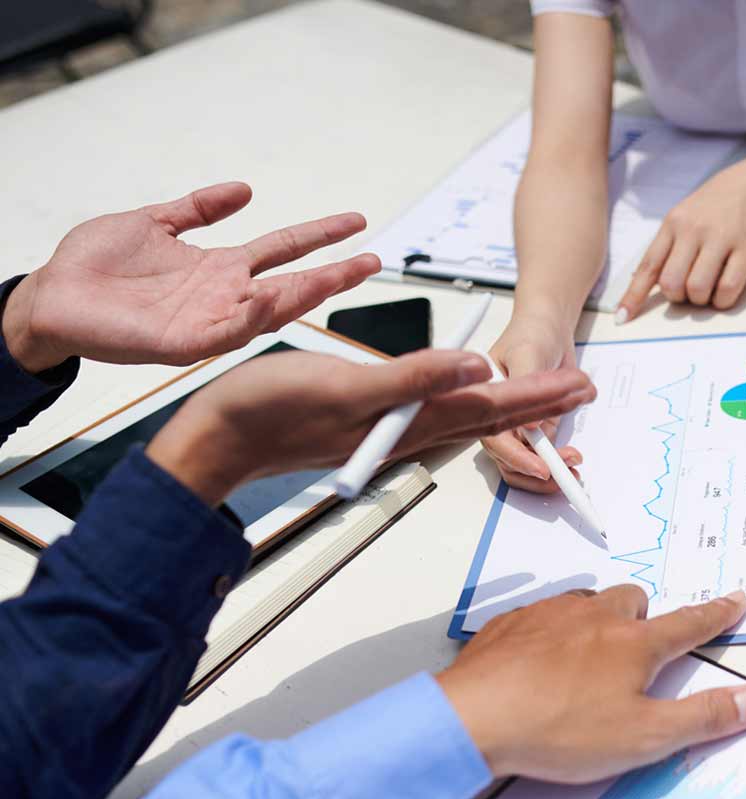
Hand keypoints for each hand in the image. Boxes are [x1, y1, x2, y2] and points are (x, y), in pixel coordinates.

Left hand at [3, 182, 378, 372]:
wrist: (50, 299)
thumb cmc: (93, 268)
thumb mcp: (152, 222)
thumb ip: (198, 208)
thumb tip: (243, 189)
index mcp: (219, 269)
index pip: (283, 249)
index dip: (320, 236)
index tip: (356, 223)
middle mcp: (223, 296)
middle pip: (291, 283)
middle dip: (334, 274)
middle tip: (372, 261)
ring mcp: (208, 320)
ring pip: (270, 310)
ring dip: (306, 295)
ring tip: (339, 276)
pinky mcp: (184, 341)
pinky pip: (227, 331)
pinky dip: (251, 316)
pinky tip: (271, 297)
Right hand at [145, 349, 594, 505]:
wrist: (218, 439)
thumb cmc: (272, 410)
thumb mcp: (347, 386)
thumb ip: (414, 377)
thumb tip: (476, 366)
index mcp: (414, 419)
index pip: (493, 404)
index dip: (541, 395)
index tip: (582, 384)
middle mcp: (411, 428)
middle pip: (490, 413)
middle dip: (541, 403)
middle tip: (584, 389)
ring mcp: (391, 427)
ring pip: (466, 416)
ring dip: (511, 406)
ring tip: (547, 399)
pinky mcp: (369, 421)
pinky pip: (436, 413)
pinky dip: (465, 404)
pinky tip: (467, 398)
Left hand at [435, 586, 745, 781]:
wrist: (473, 718)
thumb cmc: (560, 729)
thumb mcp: (645, 737)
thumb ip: (705, 717)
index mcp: (635, 644)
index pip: (690, 624)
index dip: (717, 613)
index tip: (734, 599)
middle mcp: (596, 618)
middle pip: (634, 602)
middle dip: (644, 618)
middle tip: (640, 648)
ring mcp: (550, 616)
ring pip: (587, 604)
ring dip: (597, 621)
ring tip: (588, 659)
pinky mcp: (511, 625)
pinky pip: (542, 616)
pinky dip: (551, 633)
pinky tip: (539, 664)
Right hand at [481, 317, 585, 492]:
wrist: (548, 328)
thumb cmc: (530, 334)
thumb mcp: (528, 353)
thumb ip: (527, 387)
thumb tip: (531, 426)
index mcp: (486, 402)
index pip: (498, 442)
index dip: (519, 460)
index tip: (543, 470)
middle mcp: (499, 420)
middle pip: (512, 463)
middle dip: (539, 473)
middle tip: (568, 471)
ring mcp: (520, 427)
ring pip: (530, 463)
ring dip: (553, 469)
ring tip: (575, 463)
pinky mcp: (539, 428)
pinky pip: (548, 452)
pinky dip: (563, 455)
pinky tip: (576, 451)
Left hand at [614, 152, 745, 321]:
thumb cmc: (718, 202)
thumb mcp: (685, 214)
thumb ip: (668, 244)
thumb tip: (645, 279)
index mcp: (674, 223)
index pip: (648, 266)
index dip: (633, 296)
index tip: (622, 318)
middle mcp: (693, 231)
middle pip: (671, 283)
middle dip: (678, 298)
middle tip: (689, 292)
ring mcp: (721, 239)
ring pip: (697, 289)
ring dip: (701, 300)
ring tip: (710, 290)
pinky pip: (728, 288)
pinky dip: (723, 301)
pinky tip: (725, 293)